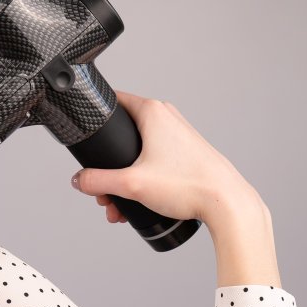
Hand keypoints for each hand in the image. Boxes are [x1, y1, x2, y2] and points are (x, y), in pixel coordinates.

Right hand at [70, 90, 281, 286]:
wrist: (227, 203)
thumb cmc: (188, 185)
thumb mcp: (132, 184)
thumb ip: (98, 181)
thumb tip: (79, 180)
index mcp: (153, 112)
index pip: (115, 100)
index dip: (96, 117)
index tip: (87, 134)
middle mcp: (167, 118)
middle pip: (124, 134)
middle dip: (108, 164)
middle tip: (103, 190)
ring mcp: (179, 135)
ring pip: (139, 151)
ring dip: (124, 177)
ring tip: (120, 205)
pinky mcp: (186, 153)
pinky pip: (155, 160)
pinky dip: (143, 177)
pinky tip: (138, 202)